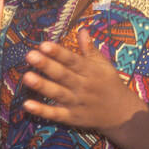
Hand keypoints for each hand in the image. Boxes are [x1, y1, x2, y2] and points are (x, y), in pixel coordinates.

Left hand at [21, 28, 143, 134]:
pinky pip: (56, 114)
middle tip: (30, 55)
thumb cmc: (109, 84)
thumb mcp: (104, 65)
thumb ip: (90, 49)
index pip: (72, 60)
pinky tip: (27, 105)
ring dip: (42, 86)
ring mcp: (77, 103)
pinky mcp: (72, 118)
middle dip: (47, 65)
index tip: (44, 45)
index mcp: (90, 71)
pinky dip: (42, 111)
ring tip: (27, 77)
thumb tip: (82, 30)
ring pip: (58, 93)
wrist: (122, 113)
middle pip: (63, 75)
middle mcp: (83, 86)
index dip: (58, 53)